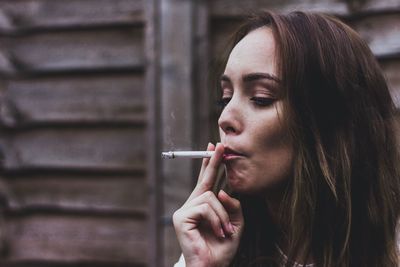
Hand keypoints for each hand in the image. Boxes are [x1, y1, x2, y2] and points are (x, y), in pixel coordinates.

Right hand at [172, 143, 243, 266]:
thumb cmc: (222, 248)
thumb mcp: (235, 223)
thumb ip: (233, 205)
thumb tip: (222, 191)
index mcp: (205, 205)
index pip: (208, 181)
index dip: (210, 164)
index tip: (214, 148)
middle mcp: (193, 205)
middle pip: (204, 179)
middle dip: (213, 161)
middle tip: (219, 145)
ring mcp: (185, 210)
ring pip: (210, 197)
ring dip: (223, 215)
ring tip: (225, 231)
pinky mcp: (182, 218)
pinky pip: (205, 207)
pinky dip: (216, 220)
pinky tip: (218, 231)